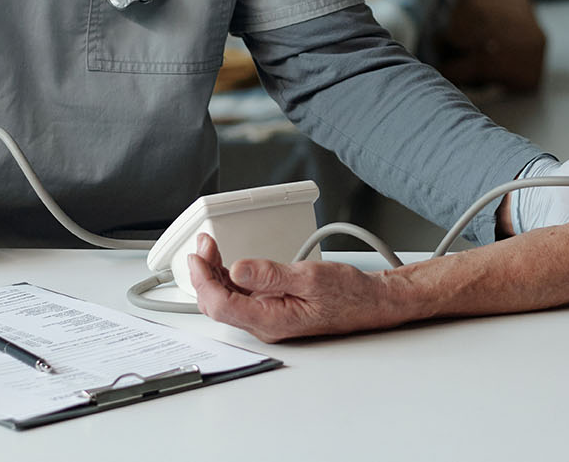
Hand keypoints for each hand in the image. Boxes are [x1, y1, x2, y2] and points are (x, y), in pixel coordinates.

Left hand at [186, 234, 407, 341]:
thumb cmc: (347, 293)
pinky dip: (228, 278)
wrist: (369, 303)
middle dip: (203, 274)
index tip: (198, 254)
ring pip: (226, 301)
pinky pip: (240, 298)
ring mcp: (267, 319)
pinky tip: (228, 263)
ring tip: (211, 248)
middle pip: (217, 304)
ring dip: (213, 275)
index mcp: (271, 320)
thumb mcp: (309, 277)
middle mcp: (264, 325)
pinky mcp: (271, 311)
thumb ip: (270, 275)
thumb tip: (237, 270)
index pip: (221, 305)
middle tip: (204, 244)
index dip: (203, 280)